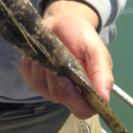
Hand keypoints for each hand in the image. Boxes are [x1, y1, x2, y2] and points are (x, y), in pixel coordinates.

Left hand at [19, 0, 113, 119]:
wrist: (62, 22)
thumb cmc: (82, 37)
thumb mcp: (96, 51)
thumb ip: (102, 74)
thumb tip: (104, 99)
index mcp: (87, 90)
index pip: (82, 110)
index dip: (73, 100)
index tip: (65, 80)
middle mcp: (67, 93)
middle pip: (58, 97)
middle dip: (55, 77)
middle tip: (57, 58)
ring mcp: (48, 86)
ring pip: (41, 86)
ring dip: (43, 67)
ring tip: (50, 49)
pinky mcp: (32, 77)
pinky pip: (28, 76)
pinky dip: (31, 62)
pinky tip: (39, 52)